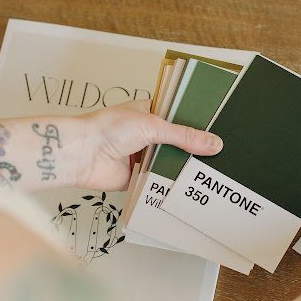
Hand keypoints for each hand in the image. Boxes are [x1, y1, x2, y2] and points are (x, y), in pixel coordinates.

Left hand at [69, 100, 222, 191]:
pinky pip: (159, 182)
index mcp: (149, 112)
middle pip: (177, 142)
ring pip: (170, 163)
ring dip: (182, 168)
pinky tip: (187, 188)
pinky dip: (169, 185)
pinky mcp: (138, 177)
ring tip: (209, 173)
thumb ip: (184, 136)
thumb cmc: (105, 129)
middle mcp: (147, 133)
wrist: (81, 155)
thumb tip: (212, 143)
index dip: (198, 124)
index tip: (219, 131)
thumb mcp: (152, 126)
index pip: (180, 116)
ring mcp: (143, 155)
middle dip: (193, 150)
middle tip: (219, 155)